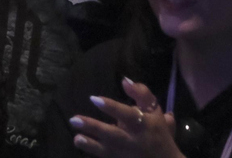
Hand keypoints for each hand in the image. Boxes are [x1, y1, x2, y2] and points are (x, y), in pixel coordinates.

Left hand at [66, 77, 181, 156]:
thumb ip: (141, 94)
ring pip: (106, 149)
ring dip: (90, 144)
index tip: (94, 99)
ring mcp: (125, 154)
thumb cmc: (157, 132)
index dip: (111, 107)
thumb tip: (125, 80)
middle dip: (94, 127)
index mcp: (142, 124)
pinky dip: (93, 152)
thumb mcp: (155, 111)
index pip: (127, 115)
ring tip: (76, 137)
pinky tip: (81, 145)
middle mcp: (133, 140)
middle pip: (112, 134)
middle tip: (74, 119)